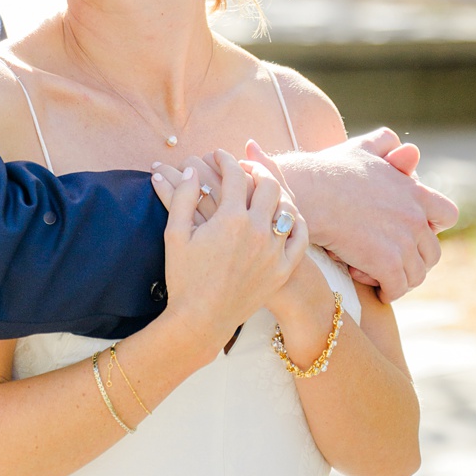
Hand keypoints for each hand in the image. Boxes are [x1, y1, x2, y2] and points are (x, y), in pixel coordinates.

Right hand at [148, 149, 307, 338]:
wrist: (202, 320)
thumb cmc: (184, 277)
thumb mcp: (175, 235)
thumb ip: (181, 198)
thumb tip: (188, 171)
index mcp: (231, 219)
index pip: (235, 175)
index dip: (226, 159)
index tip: (219, 156)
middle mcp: (258, 230)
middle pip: (268, 184)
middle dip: (256, 169)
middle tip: (245, 168)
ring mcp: (274, 250)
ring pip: (287, 207)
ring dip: (277, 192)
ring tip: (264, 188)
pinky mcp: (283, 268)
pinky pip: (300, 235)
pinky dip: (295, 220)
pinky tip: (285, 215)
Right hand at [276, 130, 454, 300]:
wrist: (308, 193)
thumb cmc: (329, 170)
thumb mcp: (362, 148)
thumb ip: (386, 144)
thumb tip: (406, 148)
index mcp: (415, 193)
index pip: (449, 215)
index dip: (434, 227)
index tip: (414, 232)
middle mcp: (415, 218)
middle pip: (433, 252)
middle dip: (415, 259)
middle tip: (393, 261)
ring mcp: (403, 243)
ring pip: (417, 275)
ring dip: (400, 278)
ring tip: (380, 275)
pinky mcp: (385, 264)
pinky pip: (397, 288)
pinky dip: (387, 291)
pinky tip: (372, 286)